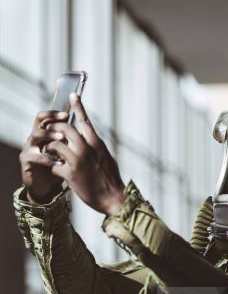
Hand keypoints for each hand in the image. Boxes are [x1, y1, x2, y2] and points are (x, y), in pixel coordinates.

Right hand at [20, 110, 68, 202]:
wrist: (46, 187)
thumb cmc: (57, 167)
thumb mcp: (67, 152)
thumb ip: (71, 141)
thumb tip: (84, 128)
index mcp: (45, 134)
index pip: (46, 117)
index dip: (55, 114)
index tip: (68, 114)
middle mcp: (35, 138)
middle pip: (39, 122)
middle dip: (53, 120)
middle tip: (66, 122)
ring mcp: (29, 148)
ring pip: (36, 135)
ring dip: (50, 135)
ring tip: (62, 138)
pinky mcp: (26, 161)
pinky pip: (34, 156)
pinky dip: (46, 158)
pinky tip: (58, 161)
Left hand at [46, 94, 125, 214]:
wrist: (113, 198)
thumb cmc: (111, 179)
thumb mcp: (106, 157)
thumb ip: (96, 147)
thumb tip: (90, 139)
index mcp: (97, 143)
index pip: (85, 121)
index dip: (78, 107)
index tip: (73, 95)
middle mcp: (86, 149)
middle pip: (65, 129)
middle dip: (54, 128)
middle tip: (48, 130)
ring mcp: (77, 161)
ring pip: (55, 144)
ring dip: (49, 148)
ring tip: (49, 152)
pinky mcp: (70, 174)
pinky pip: (53, 165)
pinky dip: (52, 167)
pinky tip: (55, 171)